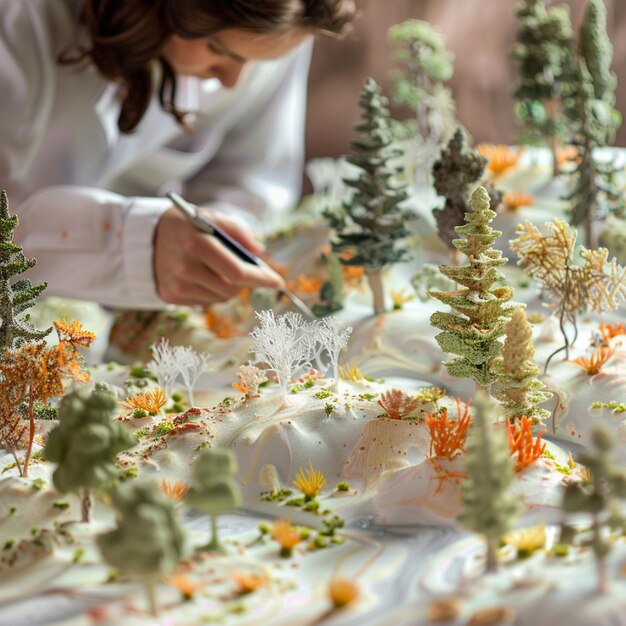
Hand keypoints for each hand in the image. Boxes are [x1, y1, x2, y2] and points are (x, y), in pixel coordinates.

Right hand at [153, 206, 283, 305]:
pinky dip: (212, 290)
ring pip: (221, 297)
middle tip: (248, 270)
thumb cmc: (186, 225)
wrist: (145, 237)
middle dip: (246, 281)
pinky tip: (202, 275)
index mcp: (197, 243)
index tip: (278, 282)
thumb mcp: (211, 216)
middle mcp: (185, 267)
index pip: (237, 271)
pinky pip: (206, 301)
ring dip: (229, 286)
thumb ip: (237, 230)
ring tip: (217, 267)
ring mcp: (176, 284)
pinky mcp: (170, 296)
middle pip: (232, 288)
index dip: (261, 278)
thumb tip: (259, 251)